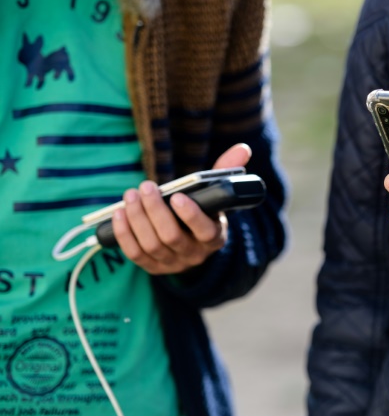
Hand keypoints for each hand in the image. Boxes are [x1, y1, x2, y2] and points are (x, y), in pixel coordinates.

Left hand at [111, 143, 251, 274]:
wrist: (191, 241)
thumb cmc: (203, 210)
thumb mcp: (215, 193)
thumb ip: (226, 170)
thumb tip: (243, 149)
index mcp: (214, 236)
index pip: (205, 231)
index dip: (191, 215)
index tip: (177, 197)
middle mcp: (195, 254)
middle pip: (171, 237)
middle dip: (155, 210)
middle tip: (146, 187)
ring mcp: (172, 263)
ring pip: (151, 245)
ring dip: (137, 218)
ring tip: (130, 195)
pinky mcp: (153, 267)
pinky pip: (135, 254)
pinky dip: (124, 234)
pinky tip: (119, 214)